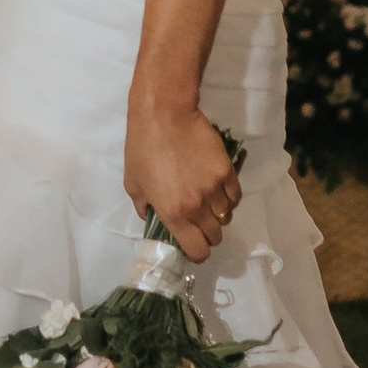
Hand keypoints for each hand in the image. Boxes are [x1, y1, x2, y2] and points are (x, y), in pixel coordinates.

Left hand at [123, 98, 239, 262]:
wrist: (164, 115)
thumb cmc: (142, 148)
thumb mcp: (133, 183)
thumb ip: (144, 207)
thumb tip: (153, 217)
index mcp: (174, 214)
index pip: (198, 250)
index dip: (197, 252)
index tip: (192, 244)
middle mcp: (198, 207)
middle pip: (215, 236)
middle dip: (207, 233)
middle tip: (198, 221)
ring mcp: (215, 189)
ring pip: (227, 216)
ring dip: (218, 214)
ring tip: (207, 201)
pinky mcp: (227, 171)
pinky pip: (235, 196)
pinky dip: (228, 197)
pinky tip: (217, 188)